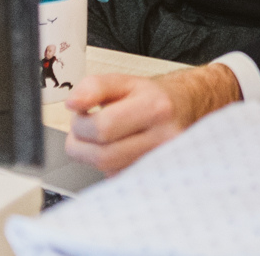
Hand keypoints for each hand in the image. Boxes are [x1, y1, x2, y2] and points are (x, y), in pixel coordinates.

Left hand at [63, 65, 238, 175]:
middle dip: (81, 145)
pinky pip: (118, 179)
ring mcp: (162, 161)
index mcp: (155, 108)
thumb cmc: (154, 97)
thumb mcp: (124, 81)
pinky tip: (116, 150)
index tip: (81, 116)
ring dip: (93, 156)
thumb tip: (73, 103)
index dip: (81, 124)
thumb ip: (94, 87)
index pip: (103, 128)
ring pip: (109, 171)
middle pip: (104, 156)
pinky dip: (109, 166)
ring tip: (101, 138)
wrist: (187, 109)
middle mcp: (163, 138)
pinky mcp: (156, 176)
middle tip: (83, 130)